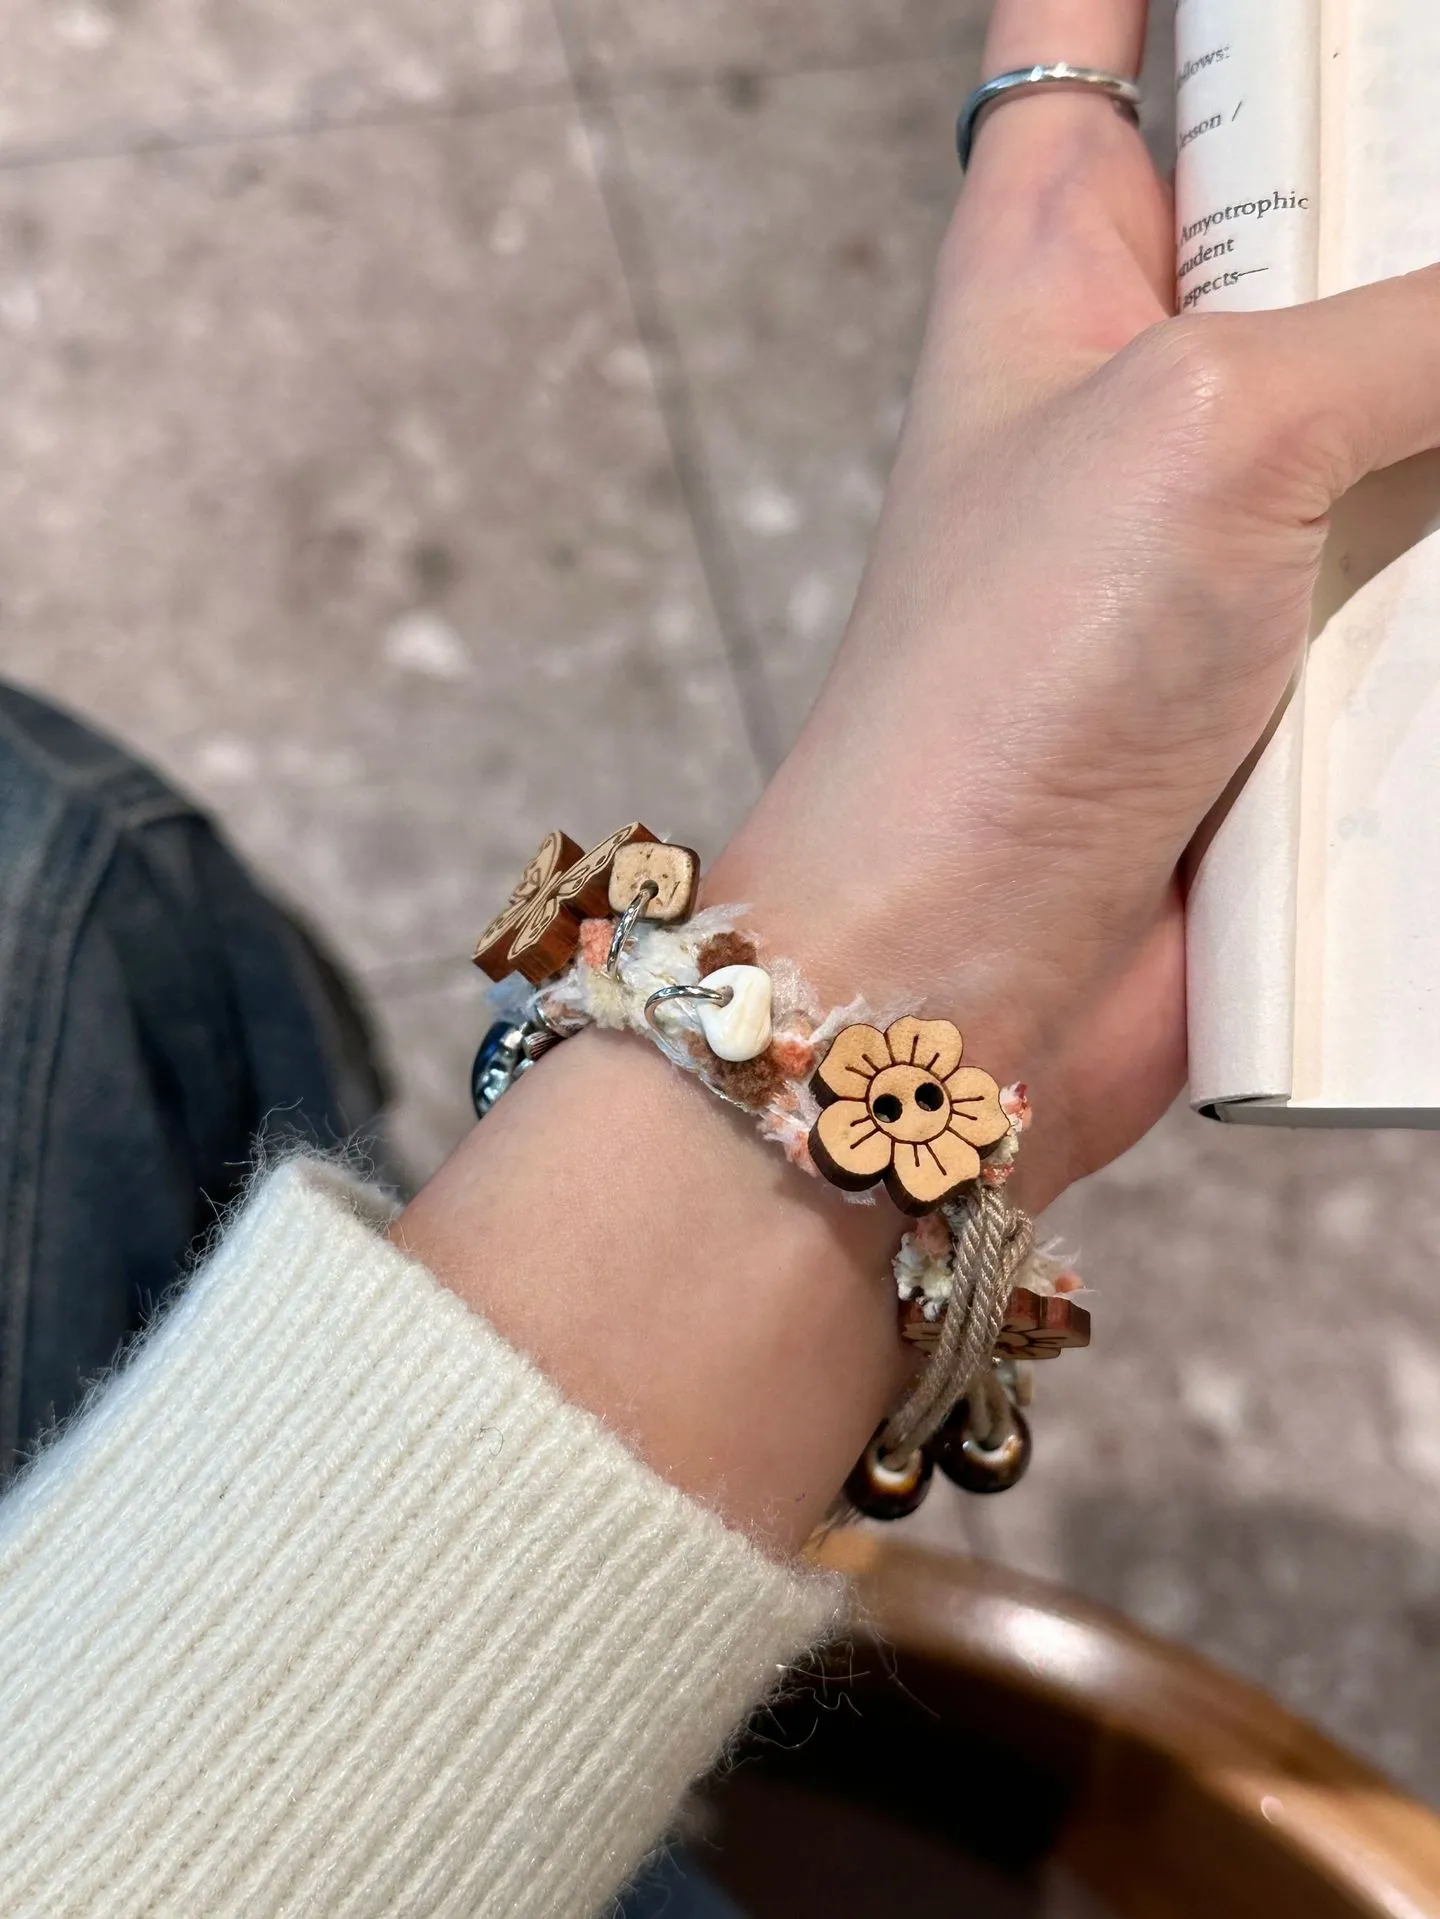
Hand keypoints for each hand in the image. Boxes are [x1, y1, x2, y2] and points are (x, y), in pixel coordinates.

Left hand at [398, 0, 1439, 1549]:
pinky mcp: (1313, 653)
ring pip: (1417, 378)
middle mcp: (1157, 362)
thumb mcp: (1214, 425)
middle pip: (1335, 184)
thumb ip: (1428, 322)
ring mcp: (1245, 513)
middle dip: (1408, 186)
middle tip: (1425, 220)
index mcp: (1062, 237)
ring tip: (1419, 489)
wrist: (966, 972)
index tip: (1294, 3)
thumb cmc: (998, 691)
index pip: (1094, 18)